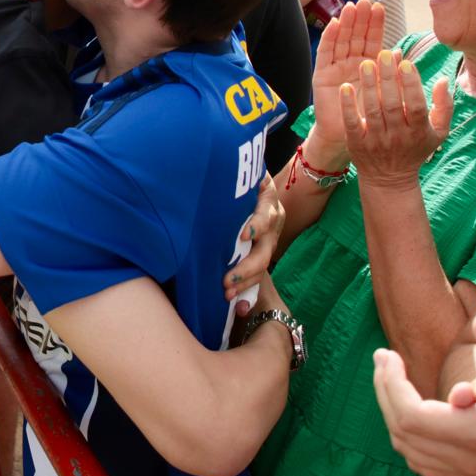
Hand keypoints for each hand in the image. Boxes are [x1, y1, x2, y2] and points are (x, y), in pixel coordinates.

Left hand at [225, 173, 284, 309]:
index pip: (266, 214)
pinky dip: (248, 294)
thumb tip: (204, 166)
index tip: (244, 234)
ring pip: (263, 266)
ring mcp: (268, 239)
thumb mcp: (235, 169)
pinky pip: (259, 277)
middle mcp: (272, 221)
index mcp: (266, 199)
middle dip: (247, 267)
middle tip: (226, 280)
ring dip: (246, 283)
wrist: (241, 181)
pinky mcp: (260, 254)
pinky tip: (238, 308)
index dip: (257, 225)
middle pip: (266, 248)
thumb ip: (230, 174)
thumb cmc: (230, 174)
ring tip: (227, 295)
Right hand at [308, 0, 385, 162]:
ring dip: (346, 23)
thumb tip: (398, 51)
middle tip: (365, 1)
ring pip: (341, 40)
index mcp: (368, 65)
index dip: (375, 24)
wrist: (345, 138)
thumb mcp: (382, 93)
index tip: (380, 7)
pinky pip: (325, 53)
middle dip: (360, 18)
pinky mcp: (322, 75)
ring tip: (351, 7)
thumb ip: (388, 72)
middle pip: (355, 35)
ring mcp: (335, 67)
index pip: (372, 39)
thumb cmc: (366, 118)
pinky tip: (334, 24)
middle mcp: (351, 62)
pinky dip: (329, 38)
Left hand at [339, 48, 451, 188]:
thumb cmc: (416, 149)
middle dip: (388, 78)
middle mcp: (398, 136)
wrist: (390, 180)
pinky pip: (352, 122)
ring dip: (368, 86)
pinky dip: (348, 106)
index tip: (405, 62)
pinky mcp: (357, 143)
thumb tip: (444, 79)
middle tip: (383, 54)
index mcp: (418, 131)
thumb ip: (444, 106)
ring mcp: (376, 140)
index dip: (411, 84)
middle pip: (392, 104)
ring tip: (365, 63)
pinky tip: (344, 87)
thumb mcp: (439, 132)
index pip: (415, 105)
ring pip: (372, 110)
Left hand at [373, 311, 475, 475]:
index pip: (411, 415)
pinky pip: (423, 464)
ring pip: (408, 450)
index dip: (391, 384)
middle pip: (402, 432)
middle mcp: (469, 462)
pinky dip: (408, 436)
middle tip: (384, 361)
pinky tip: (412, 408)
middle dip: (385, 392)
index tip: (388, 354)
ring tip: (392, 379)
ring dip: (394, 413)